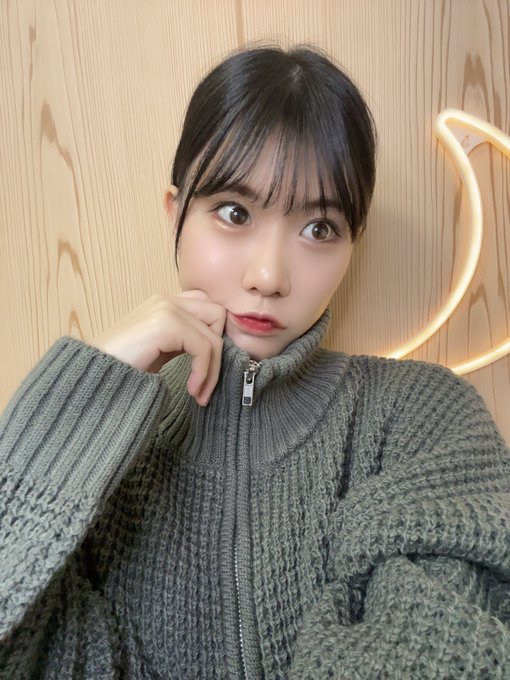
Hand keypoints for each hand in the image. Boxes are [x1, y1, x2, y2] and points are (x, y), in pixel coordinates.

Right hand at [88, 291, 225, 404]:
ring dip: (212, 370)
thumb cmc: (122, 369)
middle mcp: (167, 299)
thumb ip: (184, 341)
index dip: (216, 336)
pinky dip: (203, 373)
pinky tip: (191, 391)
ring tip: (198, 393)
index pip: (209, 306)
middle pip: (218, 316)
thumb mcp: (160, 351)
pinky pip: (204, 347)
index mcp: (165, 302)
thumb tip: (216, 349)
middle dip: (219, 352)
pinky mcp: (166, 323)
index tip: (208, 371)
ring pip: (214, 335)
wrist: (91, 376)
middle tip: (206, 384)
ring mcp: (166, 308)